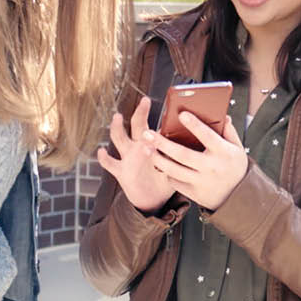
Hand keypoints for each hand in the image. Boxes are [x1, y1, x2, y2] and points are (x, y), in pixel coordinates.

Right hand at [96, 97, 174, 213]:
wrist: (152, 200)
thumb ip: (181, 156)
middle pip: (137, 126)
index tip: (168, 110)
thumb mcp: (175, 166)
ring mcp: (127, 158)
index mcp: (150, 144)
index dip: (162, 122)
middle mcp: (137, 147)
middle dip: (140, 113)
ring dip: (118, 128)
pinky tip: (101, 151)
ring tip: (118, 116)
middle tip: (146, 100)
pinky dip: (104, 158)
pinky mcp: (120, 171)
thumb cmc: (165, 180)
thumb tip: (199, 145)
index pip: (155, 127)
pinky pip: (110, 163)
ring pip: (120, 139)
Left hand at [146, 112, 247, 210]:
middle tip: (148, 133)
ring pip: (174, 170)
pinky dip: (166, 172)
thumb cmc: (234, 166)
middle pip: (182, 154)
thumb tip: (223, 116)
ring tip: (147, 148)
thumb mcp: (237, 147)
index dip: (194, 125)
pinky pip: (175, 182)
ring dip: (158, 158)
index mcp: (223, 152)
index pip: (207, 136)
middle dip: (163, 143)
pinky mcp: (194, 193)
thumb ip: (229, 131)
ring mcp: (202, 182)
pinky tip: (160, 163)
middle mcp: (211, 167)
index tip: (181, 114)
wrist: (238, 196)